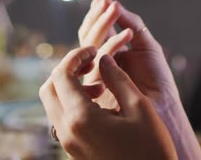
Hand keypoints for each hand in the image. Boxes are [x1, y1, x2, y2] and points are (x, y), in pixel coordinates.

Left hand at [39, 46, 176, 159]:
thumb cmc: (151, 149)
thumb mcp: (139, 107)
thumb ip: (117, 79)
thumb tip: (103, 59)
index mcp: (81, 118)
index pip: (61, 75)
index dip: (75, 56)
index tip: (94, 50)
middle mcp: (67, 131)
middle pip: (48, 88)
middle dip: (67, 69)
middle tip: (92, 62)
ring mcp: (68, 143)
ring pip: (52, 104)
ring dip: (69, 86)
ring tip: (99, 83)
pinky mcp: (73, 150)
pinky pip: (61, 118)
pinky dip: (73, 102)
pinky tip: (99, 101)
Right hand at [78, 0, 178, 111]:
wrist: (163, 107)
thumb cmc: (156, 78)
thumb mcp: (145, 44)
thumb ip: (131, 23)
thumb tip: (114, 2)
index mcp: (107, 52)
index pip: (95, 27)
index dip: (98, 10)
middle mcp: (98, 61)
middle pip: (87, 33)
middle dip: (97, 14)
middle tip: (108, 0)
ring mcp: (95, 74)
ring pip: (90, 43)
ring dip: (103, 23)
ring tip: (116, 8)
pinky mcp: (98, 85)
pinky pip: (100, 60)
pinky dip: (114, 44)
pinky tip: (128, 34)